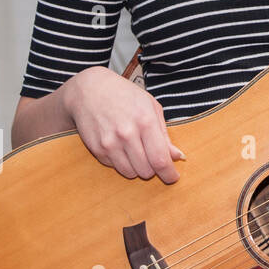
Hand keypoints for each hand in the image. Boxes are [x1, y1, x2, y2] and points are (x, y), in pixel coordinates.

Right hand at [64, 66, 185, 183]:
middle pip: (146, 170)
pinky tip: (120, 146)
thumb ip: (165, 135)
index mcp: (145, 121)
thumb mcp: (151, 107)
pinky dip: (121, 162)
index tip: (173, 178)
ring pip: (130, 172)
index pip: (160, 159)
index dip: (169, 173)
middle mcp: (127, 134)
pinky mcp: (96, 149)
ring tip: (137, 151)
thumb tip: (178, 157)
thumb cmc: (125, 96)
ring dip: (137, 168)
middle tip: (153, 159)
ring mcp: (109, 143)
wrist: (89, 90)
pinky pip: (114, 167)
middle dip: (153, 169)